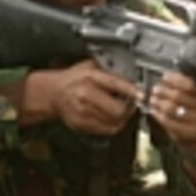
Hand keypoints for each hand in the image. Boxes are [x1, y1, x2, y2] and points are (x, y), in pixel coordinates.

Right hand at [23, 59, 139, 134]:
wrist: (53, 92)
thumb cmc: (75, 78)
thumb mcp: (91, 65)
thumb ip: (110, 70)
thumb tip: (133, 76)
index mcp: (90, 76)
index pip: (116, 85)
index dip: (133, 91)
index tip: (142, 95)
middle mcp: (85, 94)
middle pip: (118, 109)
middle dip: (130, 108)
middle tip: (132, 104)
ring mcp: (82, 111)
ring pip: (114, 122)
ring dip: (123, 118)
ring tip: (123, 111)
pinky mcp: (80, 124)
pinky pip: (105, 130)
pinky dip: (114, 125)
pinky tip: (113, 118)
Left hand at [149, 71, 195, 156]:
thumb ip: (189, 81)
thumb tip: (168, 76)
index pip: (191, 83)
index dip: (175, 79)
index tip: (166, 78)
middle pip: (179, 96)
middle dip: (164, 91)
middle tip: (157, 89)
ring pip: (172, 109)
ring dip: (159, 102)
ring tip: (154, 99)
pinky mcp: (191, 133)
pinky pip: (170, 123)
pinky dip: (159, 115)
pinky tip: (155, 111)